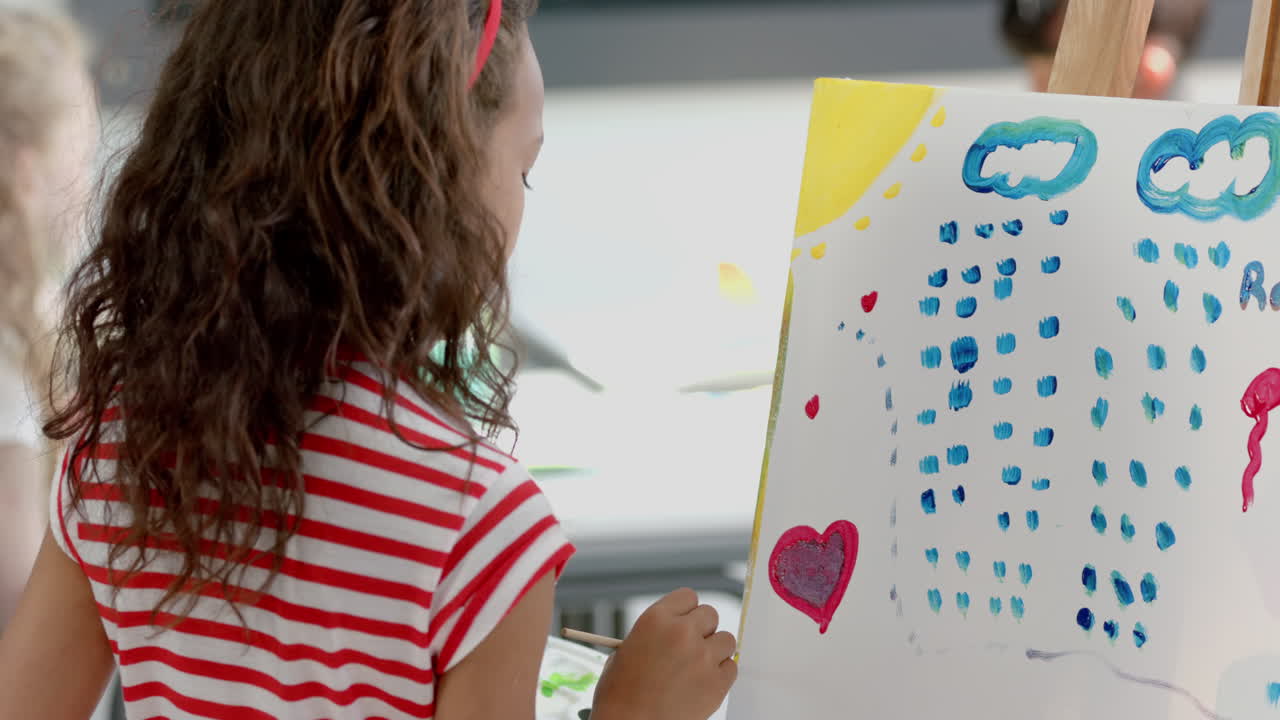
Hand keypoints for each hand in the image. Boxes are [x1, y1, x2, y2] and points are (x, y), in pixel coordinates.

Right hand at [591, 588, 736, 719]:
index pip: (688, 596)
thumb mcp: (624, 652)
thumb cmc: (620, 696)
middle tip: (691, 646)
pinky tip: (703, 683)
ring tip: (697, 667)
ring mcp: (703, 657)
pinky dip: (721, 674)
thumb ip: (653, 635)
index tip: (684, 621)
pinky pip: (731, 667)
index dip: (686, 611)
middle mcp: (682, 633)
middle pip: (710, 614)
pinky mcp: (717, 683)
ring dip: (714, 650)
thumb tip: (670, 633)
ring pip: (726, 639)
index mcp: (655, 620)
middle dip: (702, 629)